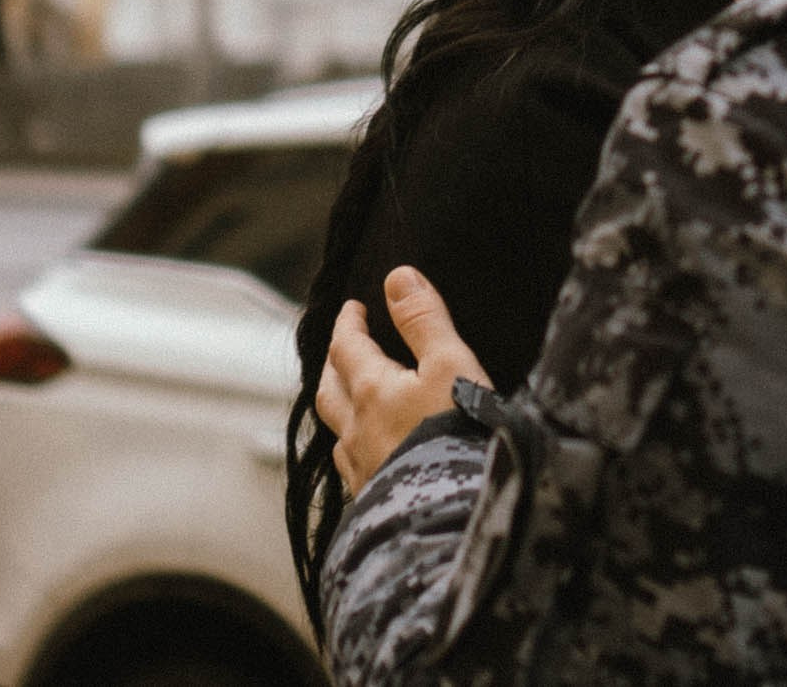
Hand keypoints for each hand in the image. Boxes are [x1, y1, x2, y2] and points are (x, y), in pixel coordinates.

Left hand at [314, 266, 492, 492]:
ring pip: (337, 432)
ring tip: (350, 401)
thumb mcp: (450, 363)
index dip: (348, 323)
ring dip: (339, 408)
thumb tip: (397, 276)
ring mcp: (361, 468)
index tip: (352, 307)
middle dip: (333, 364)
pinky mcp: (373, 499)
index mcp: (372, 390)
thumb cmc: (457, 432)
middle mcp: (356, 430)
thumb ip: (424, 320)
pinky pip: (352, 467)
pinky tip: (368, 456)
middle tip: (343, 348)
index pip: (347, 346)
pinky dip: (355, 449)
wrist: (453, 511)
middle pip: (329, 390)